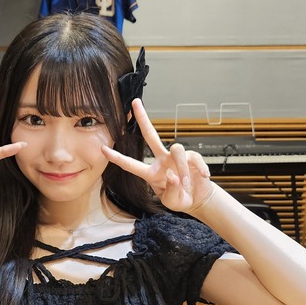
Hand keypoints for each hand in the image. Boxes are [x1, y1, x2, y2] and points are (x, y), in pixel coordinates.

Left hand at [102, 98, 216, 213]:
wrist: (199, 198)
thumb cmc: (181, 199)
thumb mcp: (173, 202)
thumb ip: (172, 191)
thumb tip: (172, 174)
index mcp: (151, 173)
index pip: (131, 164)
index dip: (117, 158)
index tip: (102, 149)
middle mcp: (162, 161)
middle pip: (150, 135)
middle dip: (143, 118)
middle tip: (134, 102)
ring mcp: (176, 157)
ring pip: (177, 150)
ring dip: (182, 168)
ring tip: (186, 183)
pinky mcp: (192, 156)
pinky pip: (194, 157)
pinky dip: (199, 169)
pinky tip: (202, 177)